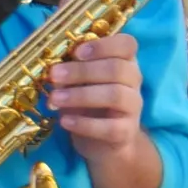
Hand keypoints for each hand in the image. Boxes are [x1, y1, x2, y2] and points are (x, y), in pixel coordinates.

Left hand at [42, 33, 146, 167]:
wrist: (103, 143)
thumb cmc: (88, 105)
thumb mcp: (77, 85)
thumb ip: (69, 74)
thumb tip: (53, 69)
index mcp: (124, 62)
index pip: (127, 44)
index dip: (103, 45)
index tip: (76, 52)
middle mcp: (134, 81)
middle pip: (117, 68)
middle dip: (83, 71)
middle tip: (54, 75)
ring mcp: (133, 107)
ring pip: (115, 95)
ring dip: (81, 96)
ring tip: (54, 100)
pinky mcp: (126, 132)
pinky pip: (110, 127)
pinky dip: (85, 124)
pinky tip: (65, 121)